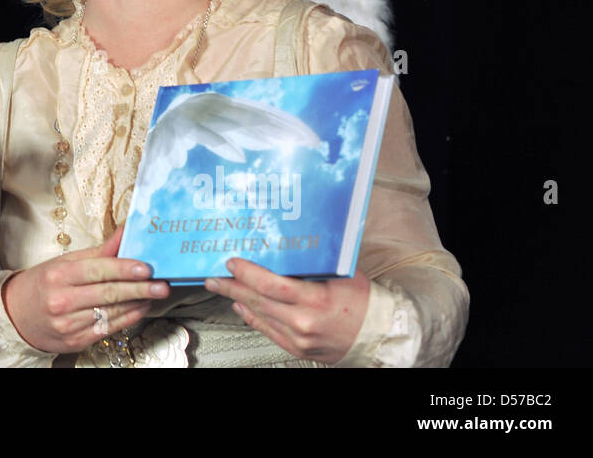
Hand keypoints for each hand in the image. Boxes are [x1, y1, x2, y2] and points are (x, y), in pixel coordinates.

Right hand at [1, 227, 168, 353]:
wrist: (17, 315)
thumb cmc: (43, 283)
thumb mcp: (65, 262)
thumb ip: (98, 252)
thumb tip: (125, 233)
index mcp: (58, 276)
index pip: (97, 271)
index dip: (124, 269)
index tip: (146, 267)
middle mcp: (62, 301)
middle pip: (108, 293)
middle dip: (139, 289)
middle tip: (161, 284)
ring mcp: (68, 325)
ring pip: (110, 312)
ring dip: (137, 304)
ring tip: (154, 294)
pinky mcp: (75, 341)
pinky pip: (107, 329)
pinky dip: (127, 318)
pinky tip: (139, 308)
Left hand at [204, 258, 370, 362]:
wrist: (379, 333)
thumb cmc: (363, 300)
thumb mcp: (340, 272)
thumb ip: (312, 262)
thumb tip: (286, 242)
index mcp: (315, 299)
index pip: (271, 284)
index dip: (247, 273)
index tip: (232, 262)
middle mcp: (304, 321)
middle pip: (259, 300)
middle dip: (232, 286)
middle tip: (213, 277)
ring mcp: (300, 338)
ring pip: (261, 315)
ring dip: (238, 300)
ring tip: (223, 288)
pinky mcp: (299, 349)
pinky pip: (269, 331)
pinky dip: (253, 317)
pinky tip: (242, 307)